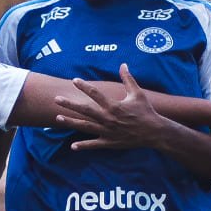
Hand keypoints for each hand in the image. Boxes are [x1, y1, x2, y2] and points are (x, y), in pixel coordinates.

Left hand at [53, 64, 168, 149]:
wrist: (154, 132)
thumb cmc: (145, 111)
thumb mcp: (137, 93)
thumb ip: (128, 79)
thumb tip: (123, 64)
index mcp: (114, 106)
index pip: (95, 94)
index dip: (84, 86)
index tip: (74, 80)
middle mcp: (108, 118)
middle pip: (85, 110)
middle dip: (70, 105)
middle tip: (56, 99)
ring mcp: (107, 131)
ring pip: (85, 126)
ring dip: (70, 122)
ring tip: (57, 118)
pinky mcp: (110, 142)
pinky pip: (94, 144)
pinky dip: (83, 146)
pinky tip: (72, 146)